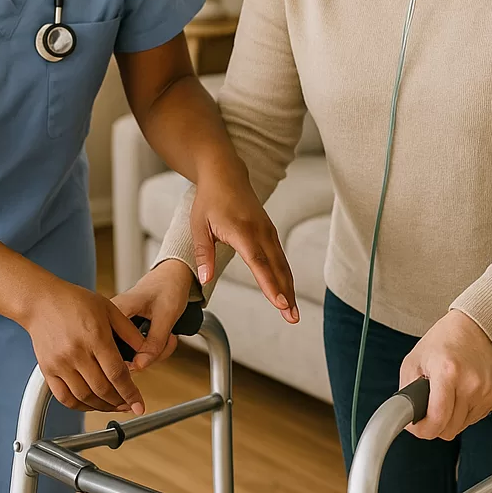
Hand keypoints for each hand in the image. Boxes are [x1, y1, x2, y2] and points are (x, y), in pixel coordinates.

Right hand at [23, 277, 146, 414]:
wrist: (41, 301)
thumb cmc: (74, 301)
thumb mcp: (109, 308)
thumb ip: (128, 330)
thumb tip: (144, 350)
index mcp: (96, 337)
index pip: (117, 374)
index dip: (131, 393)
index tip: (139, 405)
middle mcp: (77, 353)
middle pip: (102, 389)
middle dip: (120, 402)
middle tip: (129, 405)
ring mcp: (61, 364)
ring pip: (84, 397)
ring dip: (102, 406)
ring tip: (113, 404)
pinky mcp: (48, 370)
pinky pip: (64, 397)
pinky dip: (80, 406)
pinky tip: (91, 404)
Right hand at [111, 259, 193, 370]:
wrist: (174, 274)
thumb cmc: (168, 286)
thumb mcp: (166, 315)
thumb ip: (155, 342)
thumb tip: (140, 366)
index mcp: (117, 310)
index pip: (110, 347)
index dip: (130, 359)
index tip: (151, 357)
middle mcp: (113, 319)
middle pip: (120, 355)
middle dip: (148, 357)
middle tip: (166, 344)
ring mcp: (120, 326)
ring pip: (130, 355)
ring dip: (154, 353)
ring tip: (169, 338)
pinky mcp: (128, 331)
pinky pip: (136, 349)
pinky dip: (153, 349)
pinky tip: (164, 339)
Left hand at [190, 166, 298, 323]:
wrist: (225, 174)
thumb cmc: (209, 200)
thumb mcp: (199, 226)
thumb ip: (204, 253)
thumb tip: (204, 278)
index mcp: (241, 230)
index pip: (258, 262)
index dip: (270, 284)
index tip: (280, 303)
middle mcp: (260, 231)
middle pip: (276, 267)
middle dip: (286, 294)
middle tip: (292, 318)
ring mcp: (267, 230)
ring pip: (282, 263)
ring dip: (289, 287)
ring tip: (293, 312)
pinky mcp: (269, 230)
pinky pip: (280, 256)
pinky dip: (285, 275)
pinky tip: (288, 290)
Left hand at [399, 309, 491, 439]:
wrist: (475, 328)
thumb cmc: (444, 340)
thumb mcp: (414, 360)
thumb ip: (407, 391)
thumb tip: (405, 416)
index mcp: (447, 371)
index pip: (437, 419)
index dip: (422, 430)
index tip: (416, 427)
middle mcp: (469, 383)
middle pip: (448, 430)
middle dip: (434, 424)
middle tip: (427, 410)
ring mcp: (485, 392)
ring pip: (460, 428)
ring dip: (449, 419)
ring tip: (444, 396)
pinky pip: (473, 421)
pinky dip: (463, 414)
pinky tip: (458, 394)